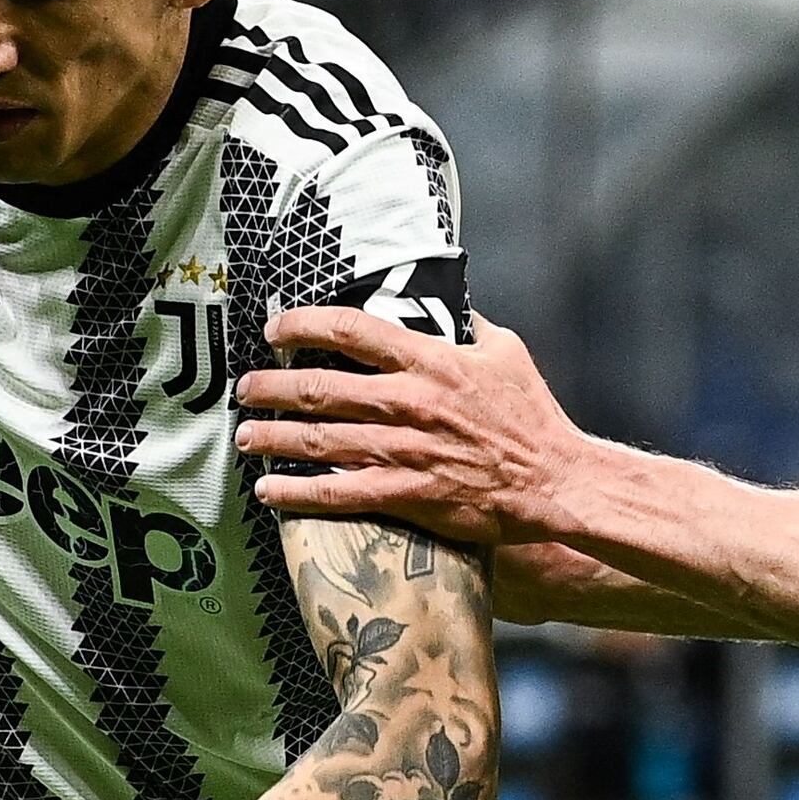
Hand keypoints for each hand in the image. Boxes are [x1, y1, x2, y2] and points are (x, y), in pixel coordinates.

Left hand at [236, 311, 584, 543]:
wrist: (553, 480)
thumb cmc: (531, 416)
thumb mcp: (505, 351)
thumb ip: (466, 326)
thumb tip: (448, 305)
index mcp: (428, 361)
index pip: (350, 330)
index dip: (304, 325)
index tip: (276, 328)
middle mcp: (407, 402)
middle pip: (319, 388)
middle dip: (271, 387)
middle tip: (247, 389)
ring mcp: (402, 449)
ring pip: (318, 441)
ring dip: (272, 437)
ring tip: (244, 435)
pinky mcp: (404, 492)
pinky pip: (337, 494)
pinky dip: (296, 493)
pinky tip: (267, 490)